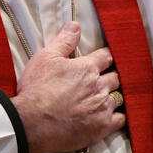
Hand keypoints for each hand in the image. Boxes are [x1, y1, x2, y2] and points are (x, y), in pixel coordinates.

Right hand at [11, 23, 125, 152]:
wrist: (32, 123)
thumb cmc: (37, 89)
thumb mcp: (45, 58)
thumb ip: (64, 41)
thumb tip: (76, 25)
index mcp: (87, 68)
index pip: (106, 57)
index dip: (106, 57)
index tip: (106, 59)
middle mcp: (99, 86)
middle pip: (115, 77)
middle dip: (111, 77)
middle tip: (106, 79)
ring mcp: (102, 107)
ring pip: (118, 98)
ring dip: (114, 96)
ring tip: (107, 98)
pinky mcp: (102, 127)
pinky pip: (120, 120)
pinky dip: (118, 117)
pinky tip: (113, 116)